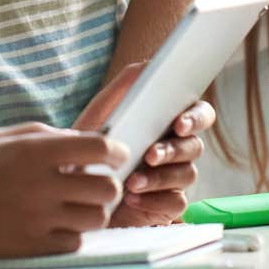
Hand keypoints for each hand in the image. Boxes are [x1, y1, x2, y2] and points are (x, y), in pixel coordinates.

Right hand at [0, 123, 128, 262]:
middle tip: (95, 182)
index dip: (115, 150)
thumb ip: (35, 134)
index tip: (114, 153)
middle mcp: (39, 185)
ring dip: (91, 210)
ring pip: (96, 218)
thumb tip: (71, 136)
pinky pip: (73, 243)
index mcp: (30, 151)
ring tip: (75, 205)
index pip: (97, 147)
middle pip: (108, 187)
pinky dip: (71, 234)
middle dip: (108, 183)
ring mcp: (36, 220)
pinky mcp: (29, 248)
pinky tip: (54, 225)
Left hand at [72, 62, 214, 226]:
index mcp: (168, 122)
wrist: (69, 184)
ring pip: (187, 175)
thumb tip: (151, 63)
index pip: (200, 114)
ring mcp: (174, 179)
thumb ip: (126, 84)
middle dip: (173, 150)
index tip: (178, 123)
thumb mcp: (103, 111)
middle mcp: (177, 149)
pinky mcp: (165, 205)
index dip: (196, 118)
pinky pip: (176, 203)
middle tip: (150, 155)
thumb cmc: (90, 143)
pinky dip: (155, 201)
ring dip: (159, 178)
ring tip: (131, 181)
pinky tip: (132, 199)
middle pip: (195, 146)